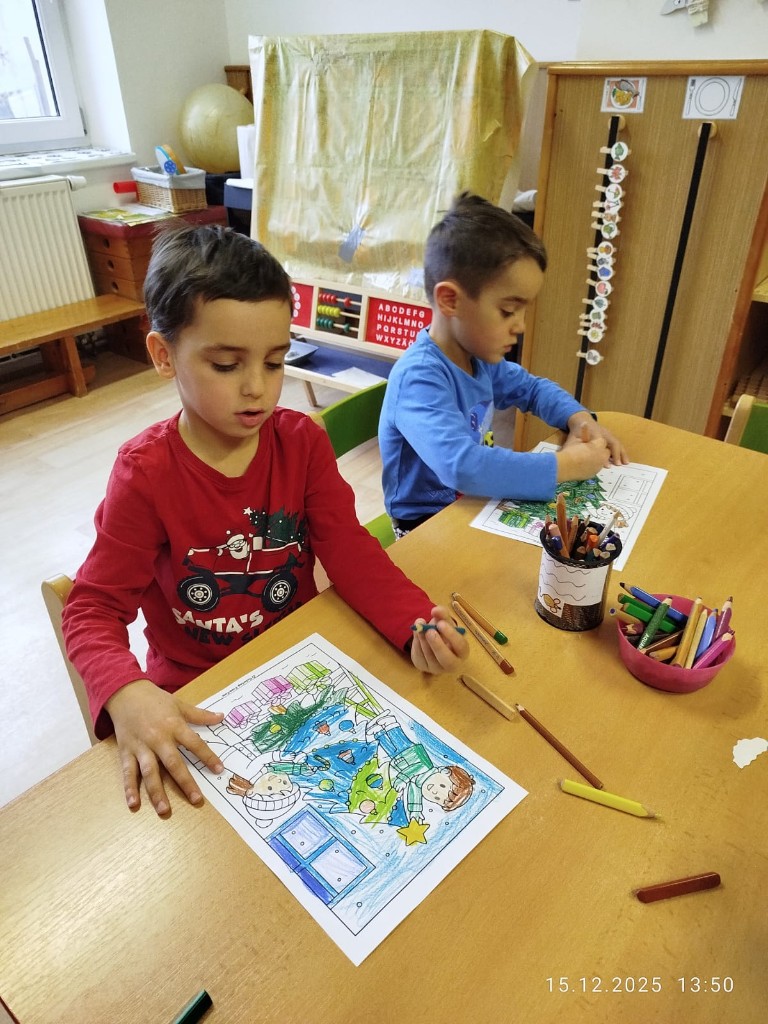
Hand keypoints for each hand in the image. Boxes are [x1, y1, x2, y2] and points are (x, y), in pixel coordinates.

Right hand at [105, 679, 225, 815]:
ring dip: (156, 792)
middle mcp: (158, 738)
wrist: (125, 693)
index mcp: (174, 725)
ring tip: (164, 810)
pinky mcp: (126, 752)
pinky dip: (129, 788)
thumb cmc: (155, 700)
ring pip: (150, 772)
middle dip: (185, 782)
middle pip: (173, 763)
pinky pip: (128, 772)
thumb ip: (200, 715)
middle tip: (196, 800)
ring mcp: (141, 747)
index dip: (207, 756)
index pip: (195, 743)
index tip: (219, 769)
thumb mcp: (179, 704)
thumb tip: (221, 717)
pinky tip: (133, 804)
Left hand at [410, 605, 469, 673]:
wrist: (431, 642)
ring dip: (424, 641)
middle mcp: (452, 664)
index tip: (441, 623)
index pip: (461, 647)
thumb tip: (435, 610)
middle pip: (448, 661)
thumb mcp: (445, 621)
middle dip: (438, 645)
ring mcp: (438, 669)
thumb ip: (442, 614)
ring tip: (420, 628)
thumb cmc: (443, 632)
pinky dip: (417, 643)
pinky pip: (420, 657)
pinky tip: (417, 633)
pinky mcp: (424, 668)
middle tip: (429, 631)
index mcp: (462, 651)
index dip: (452, 636)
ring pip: (430, 658)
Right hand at [556, 436, 610, 481]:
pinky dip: (593, 466)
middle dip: (600, 450)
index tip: (588, 441)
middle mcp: (602, 456)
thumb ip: (583, 434)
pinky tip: (584, 464)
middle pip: (606, 452)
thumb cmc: (569, 451)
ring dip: (598, 458)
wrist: (564, 467)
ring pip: (602, 461)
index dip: (595, 441)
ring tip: (586, 458)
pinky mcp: (594, 474)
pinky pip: (596, 468)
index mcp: (598, 445)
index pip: (602, 441)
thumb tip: (585, 424)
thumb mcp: (576, 439)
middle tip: (589, 449)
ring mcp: (599, 466)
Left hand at [564, 414, 628, 465]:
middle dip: (616, 454)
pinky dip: (620, 451)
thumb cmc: (577, 432)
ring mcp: (607, 433)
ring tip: (626, 463)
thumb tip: (581, 458)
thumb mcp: (574, 439)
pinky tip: (623, 459)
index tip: (608, 465)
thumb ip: (578, 447)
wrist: (581, 420)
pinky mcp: (609, 436)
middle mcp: (604, 432)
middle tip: (618, 464)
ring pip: (617, 443)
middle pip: (613, 442)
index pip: (603, 443)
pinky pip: (616, 443)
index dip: (605, 454)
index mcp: (595, 433)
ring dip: (622, 453)